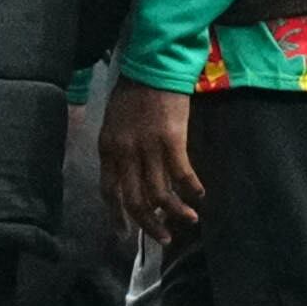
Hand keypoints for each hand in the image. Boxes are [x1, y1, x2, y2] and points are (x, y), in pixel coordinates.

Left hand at [99, 75, 203, 242]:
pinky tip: (199, 196)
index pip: (109, 191)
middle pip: (134, 199)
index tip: (125, 234)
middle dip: (148, 223)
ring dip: (174, 212)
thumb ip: (119, 151)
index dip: (117, 215)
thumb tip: (132, 178)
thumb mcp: (115, 125)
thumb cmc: (134, 94)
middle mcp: (124, 152)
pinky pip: (181, 174)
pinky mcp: (171, 140)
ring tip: (188, 221)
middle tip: (163, 239)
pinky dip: (190, 189)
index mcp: (107, 149)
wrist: (150, 66)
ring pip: (159, 192)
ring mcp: (147, 147)